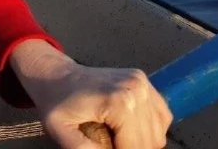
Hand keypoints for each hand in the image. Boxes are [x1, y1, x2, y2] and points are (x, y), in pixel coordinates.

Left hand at [9, 39, 172, 148]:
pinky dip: (149, 129)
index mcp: (119, 101)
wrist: (56, 75)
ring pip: (158, 132)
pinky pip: (161, 116)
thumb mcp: (59, 129)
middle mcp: (136, 89)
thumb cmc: (56, 102)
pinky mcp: (144, 81)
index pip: (136, 147)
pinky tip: (128, 129)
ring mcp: (142, 82)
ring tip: (116, 137)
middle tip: (109, 144)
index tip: (105, 148)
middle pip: (150, 141)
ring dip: (141, 142)